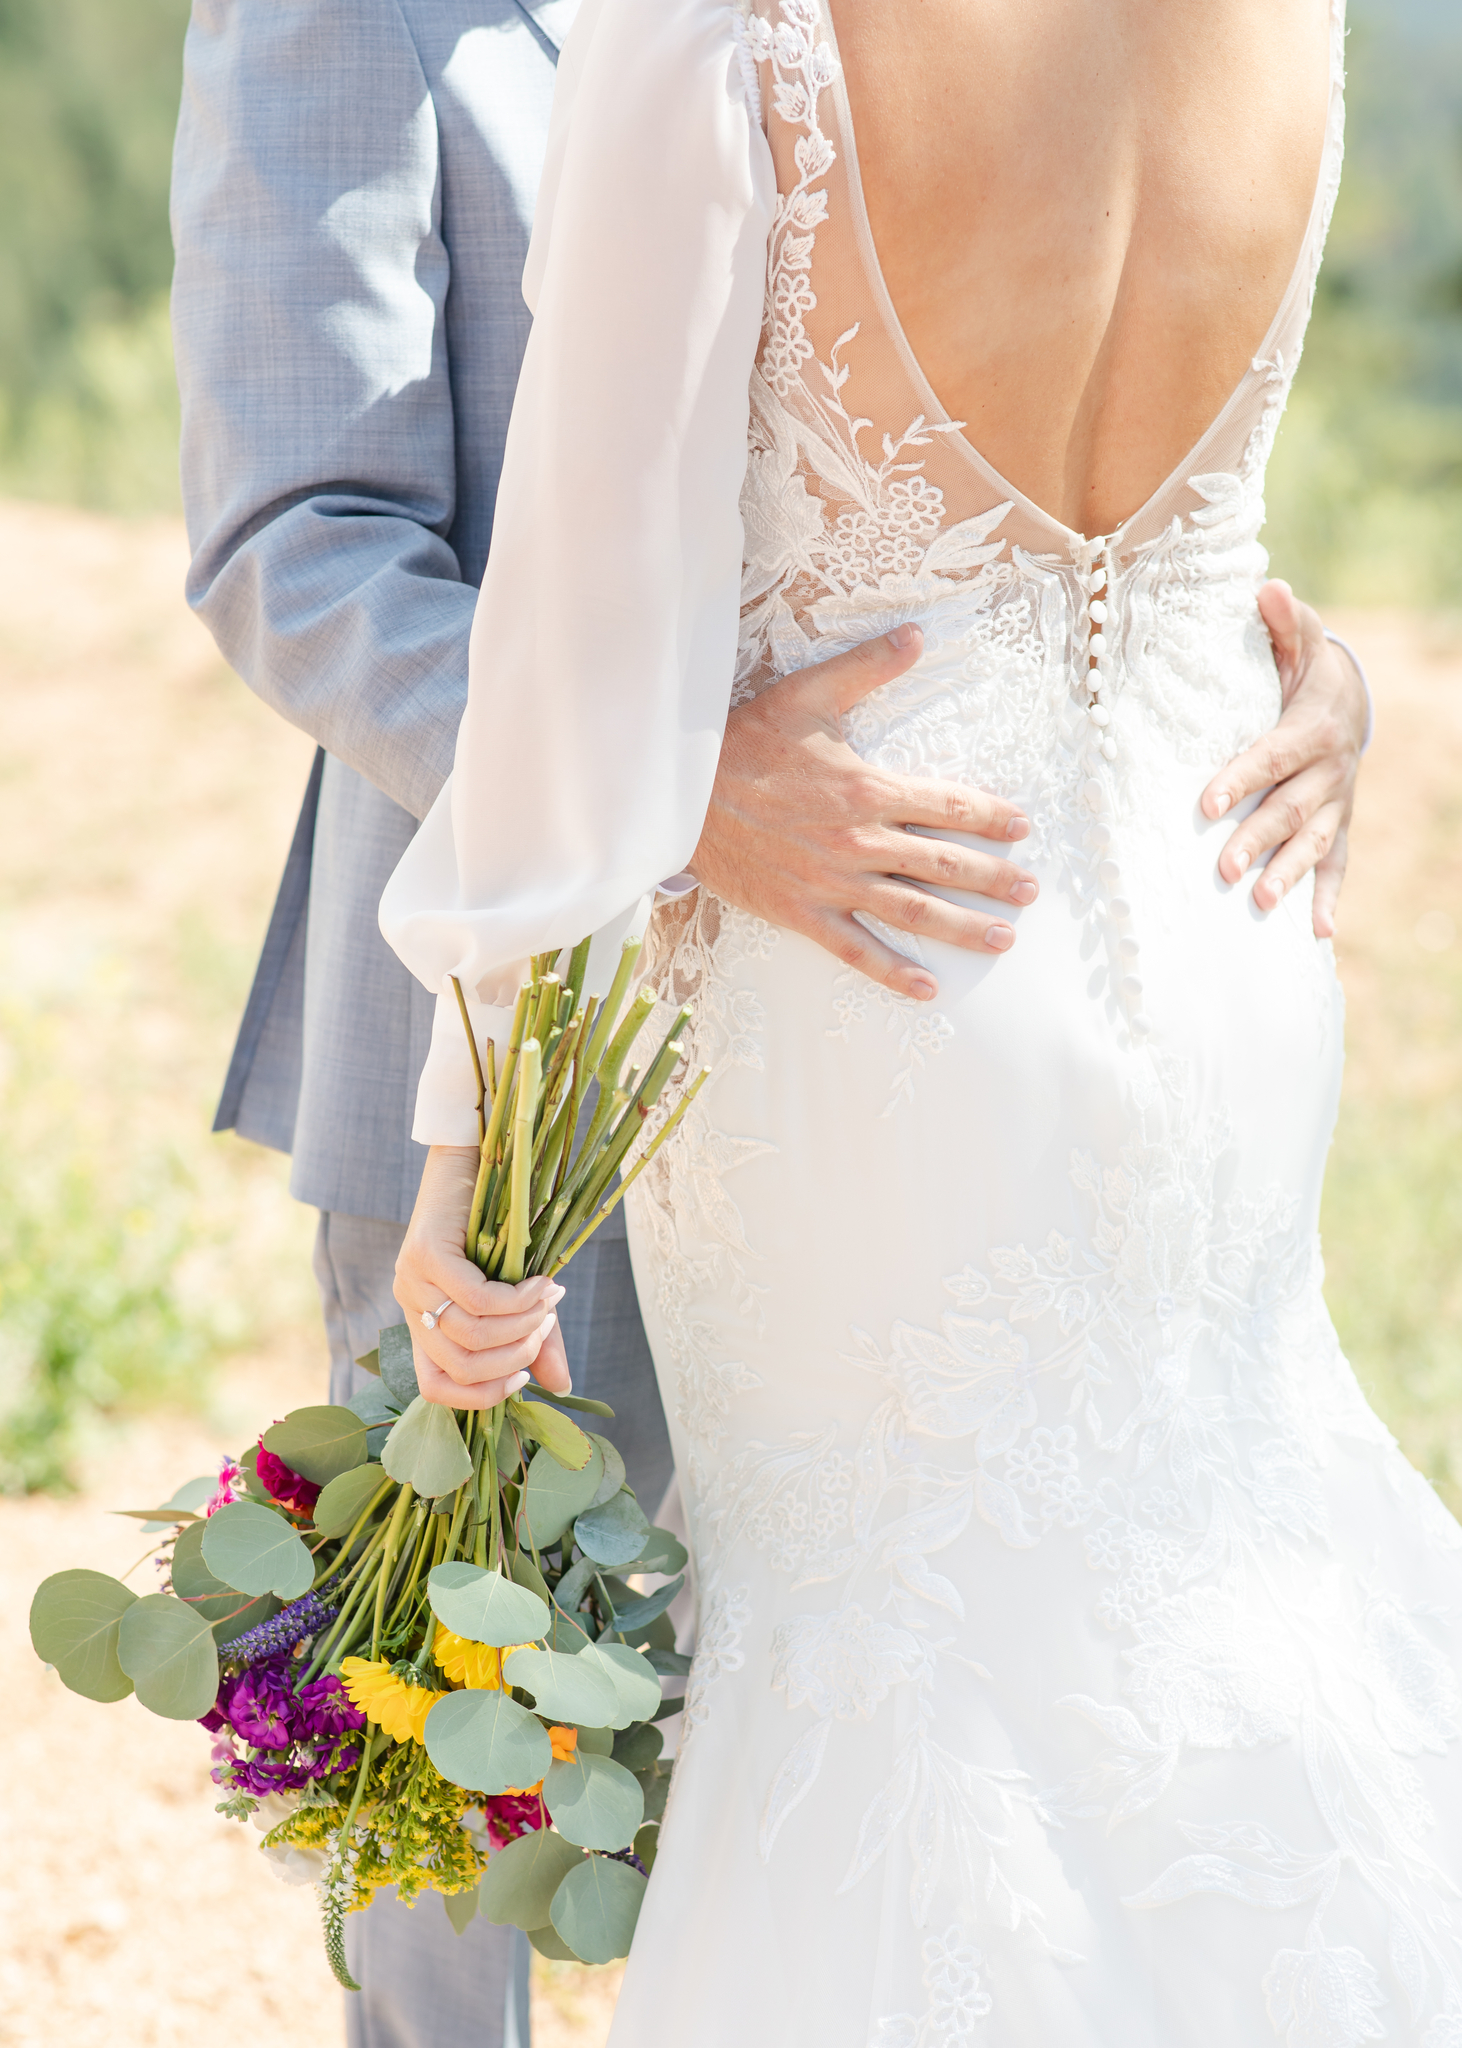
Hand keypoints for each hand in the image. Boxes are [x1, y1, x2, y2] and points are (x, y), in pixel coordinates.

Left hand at [393, 1145, 571, 1409]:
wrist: (476, 1156)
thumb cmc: (499, 1226)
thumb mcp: (517, 1291)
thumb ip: (533, 1338)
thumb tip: (559, 1385)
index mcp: (424, 1322)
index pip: (435, 1389)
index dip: (481, 1397)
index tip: (523, 1376)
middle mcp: (410, 1307)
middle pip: (462, 1368)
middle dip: (516, 1356)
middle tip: (547, 1323)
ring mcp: (412, 1281)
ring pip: (472, 1336)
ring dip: (523, 1326)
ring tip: (550, 1299)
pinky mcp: (426, 1256)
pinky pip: (477, 1301)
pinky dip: (518, 1301)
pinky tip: (542, 1285)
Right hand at [688, 624, 1038, 1001]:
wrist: (682, 796)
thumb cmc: (744, 744)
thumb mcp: (807, 695)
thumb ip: (866, 668)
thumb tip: (915, 634)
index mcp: (867, 790)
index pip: (946, 805)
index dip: (989, 816)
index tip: (1021, 827)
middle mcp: (859, 842)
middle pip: (943, 864)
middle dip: (992, 878)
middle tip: (1029, 892)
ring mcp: (832, 883)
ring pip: (912, 911)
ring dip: (962, 927)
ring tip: (1002, 939)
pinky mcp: (802, 913)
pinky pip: (856, 950)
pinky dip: (893, 972)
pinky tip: (928, 988)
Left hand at [1201, 581, 1366, 934]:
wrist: (1347, 700)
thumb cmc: (1304, 671)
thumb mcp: (1297, 640)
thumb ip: (1281, 621)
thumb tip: (1266, 588)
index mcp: (1311, 729)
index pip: (1272, 757)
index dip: (1242, 779)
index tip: (1208, 804)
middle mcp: (1328, 772)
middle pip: (1290, 810)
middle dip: (1257, 839)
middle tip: (1220, 868)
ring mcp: (1334, 804)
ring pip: (1312, 844)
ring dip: (1287, 875)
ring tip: (1259, 904)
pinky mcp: (1337, 827)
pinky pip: (1336, 866)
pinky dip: (1326, 899)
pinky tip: (1315, 935)